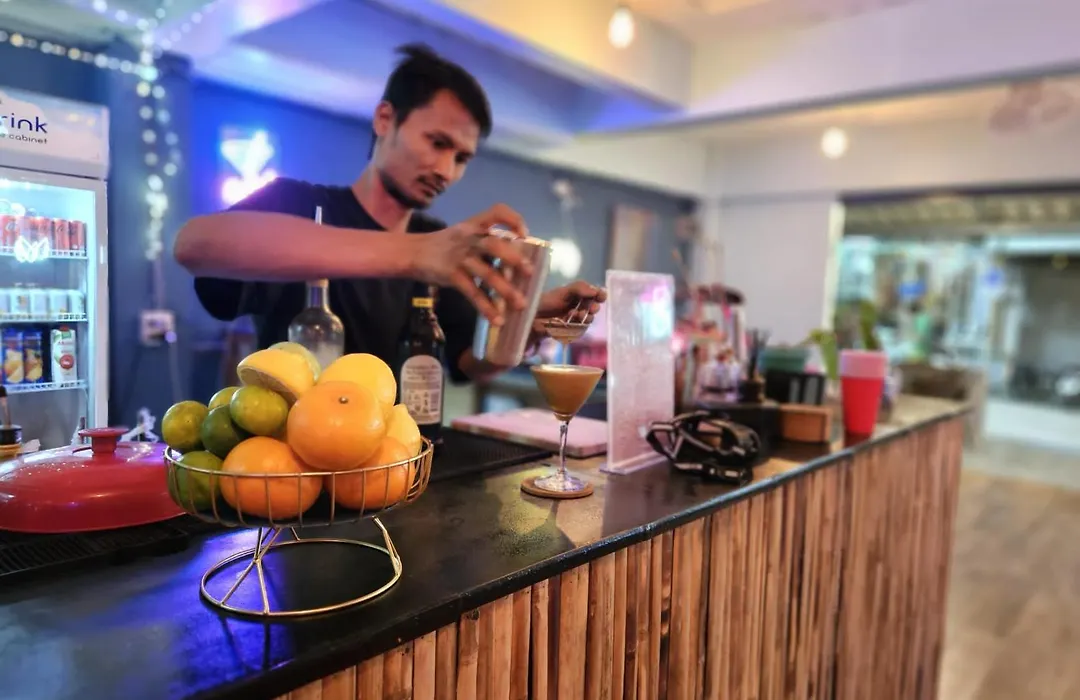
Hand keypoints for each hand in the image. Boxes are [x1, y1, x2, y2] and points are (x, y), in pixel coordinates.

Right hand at [407, 204, 532, 322]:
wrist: (412, 252)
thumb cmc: (445, 245)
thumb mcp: (464, 235)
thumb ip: (485, 242)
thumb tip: (516, 261)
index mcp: (474, 225)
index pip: (496, 211)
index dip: (514, 220)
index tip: (524, 236)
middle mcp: (468, 238)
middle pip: (493, 244)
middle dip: (514, 259)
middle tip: (529, 273)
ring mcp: (459, 257)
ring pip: (486, 273)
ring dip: (505, 290)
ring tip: (520, 305)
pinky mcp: (451, 274)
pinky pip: (472, 292)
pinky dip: (486, 307)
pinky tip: (497, 319)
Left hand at [525, 281, 606, 351]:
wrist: (533, 316)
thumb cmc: (547, 301)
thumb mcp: (563, 291)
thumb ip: (579, 288)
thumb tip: (595, 290)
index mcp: (580, 295)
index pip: (595, 295)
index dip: (600, 295)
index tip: (601, 297)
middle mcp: (580, 307)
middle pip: (594, 308)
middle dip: (593, 308)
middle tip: (591, 308)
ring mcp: (576, 320)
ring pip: (588, 320)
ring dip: (584, 317)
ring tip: (576, 314)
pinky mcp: (571, 331)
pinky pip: (579, 330)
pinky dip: (576, 326)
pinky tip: (568, 321)